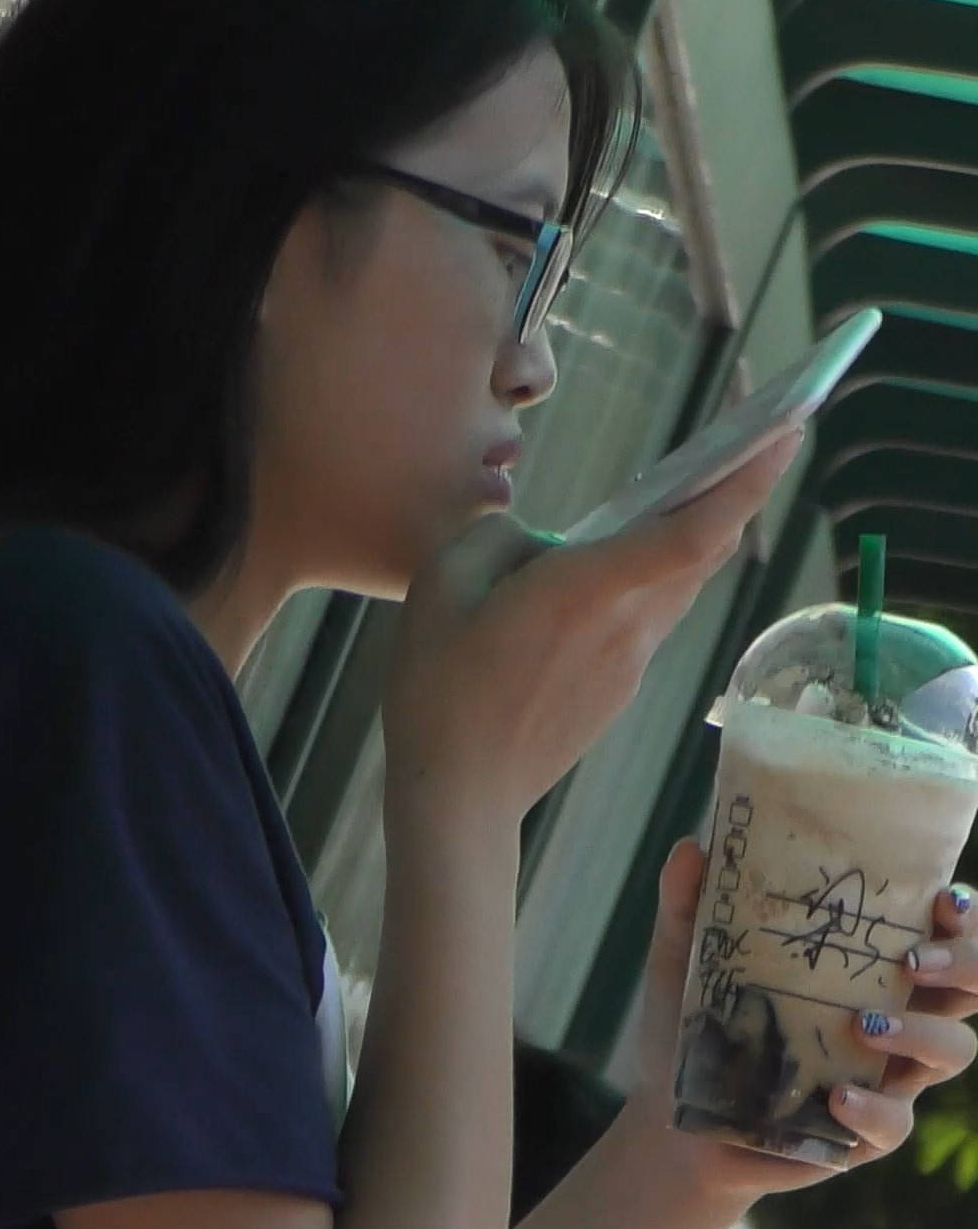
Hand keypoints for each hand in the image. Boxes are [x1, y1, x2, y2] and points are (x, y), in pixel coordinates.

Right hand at [385, 427, 801, 830]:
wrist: (459, 796)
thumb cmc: (441, 691)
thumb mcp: (443, 584)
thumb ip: (497, 539)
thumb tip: (535, 544)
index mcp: (591, 588)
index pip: (696, 529)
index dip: (749, 479)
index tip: (788, 433)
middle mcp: (628, 624)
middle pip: (707, 549)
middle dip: (740, 491)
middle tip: (763, 440)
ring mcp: (631, 662)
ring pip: (683, 584)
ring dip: (698, 538)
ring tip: (694, 496)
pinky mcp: (619, 690)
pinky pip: (650, 619)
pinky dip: (652, 582)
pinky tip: (619, 575)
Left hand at [628, 850, 977, 1210]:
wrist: (672, 1122)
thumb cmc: (699, 1030)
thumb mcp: (686, 963)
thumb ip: (690, 906)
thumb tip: (689, 847)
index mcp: (872, 966)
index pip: (947, 929)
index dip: (966, 914)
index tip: (945, 897)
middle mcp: (898, 1016)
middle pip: (973, 985)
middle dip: (967, 964)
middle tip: (914, 959)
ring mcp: (888, 1077)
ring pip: (955, 1051)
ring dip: (924, 1035)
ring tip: (864, 1026)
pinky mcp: (864, 1134)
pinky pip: (895, 1125)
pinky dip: (873, 1111)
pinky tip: (837, 1096)